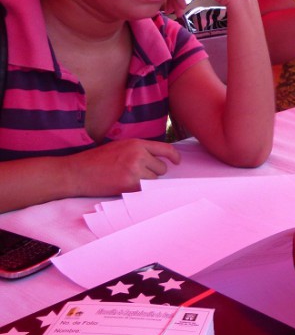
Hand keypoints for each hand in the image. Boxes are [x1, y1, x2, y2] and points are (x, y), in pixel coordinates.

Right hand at [66, 140, 180, 196]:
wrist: (77, 173)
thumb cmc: (97, 160)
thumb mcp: (120, 146)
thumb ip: (139, 150)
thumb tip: (159, 159)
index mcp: (137, 143)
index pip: (165, 149)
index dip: (174, 156)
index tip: (177, 162)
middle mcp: (138, 155)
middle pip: (161, 168)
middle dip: (152, 172)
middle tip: (133, 173)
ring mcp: (135, 170)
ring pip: (154, 180)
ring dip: (146, 182)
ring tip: (126, 178)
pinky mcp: (130, 185)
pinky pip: (145, 190)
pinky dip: (139, 190)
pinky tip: (124, 186)